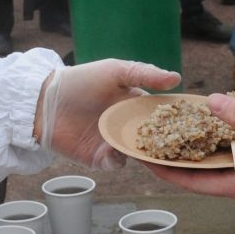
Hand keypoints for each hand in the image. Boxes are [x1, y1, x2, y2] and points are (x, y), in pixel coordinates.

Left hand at [35, 59, 182, 167]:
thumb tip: (177, 78)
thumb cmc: (80, 80)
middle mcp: (127, 126)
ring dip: (143, 152)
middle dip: (165, 141)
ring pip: (138, 154)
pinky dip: (119, 159)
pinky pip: (116, 163)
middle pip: (154, 138)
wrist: (45, 101)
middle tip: (179, 143)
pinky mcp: (99, 158)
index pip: (161, 113)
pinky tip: (116, 149)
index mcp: (135, 104)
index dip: (175, 117)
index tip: (190, 119)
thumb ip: (145, 74)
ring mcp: (114, 143)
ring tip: (150, 149)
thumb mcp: (115, 70)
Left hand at [142, 93, 234, 202]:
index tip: (142, 157)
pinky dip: (218, 144)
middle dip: (177, 157)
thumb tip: (211, 100)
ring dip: (196, 149)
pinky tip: (210, 126)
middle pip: (200, 174)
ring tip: (174, 131)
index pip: (192, 181)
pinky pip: (231, 158)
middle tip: (154, 139)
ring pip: (216, 165)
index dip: (165, 170)